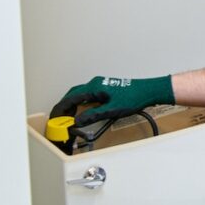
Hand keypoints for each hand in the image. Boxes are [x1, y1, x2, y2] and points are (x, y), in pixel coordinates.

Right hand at [50, 75, 174, 125]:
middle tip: (58, 118)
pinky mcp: (105, 89)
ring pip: (79, 94)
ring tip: (67, 116)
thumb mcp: (112, 109)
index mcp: (93, 87)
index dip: (61, 109)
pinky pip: (87, 94)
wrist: (149, 90)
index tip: (55, 117)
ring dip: (72, 104)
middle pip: (73, 95)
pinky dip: (80, 102)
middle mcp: (94, 83)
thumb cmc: (134, 97)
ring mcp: (100, 85)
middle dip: (64, 106)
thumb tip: (77, 121)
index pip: (71, 98)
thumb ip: (93, 115)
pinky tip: (82, 111)